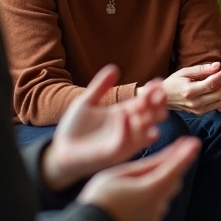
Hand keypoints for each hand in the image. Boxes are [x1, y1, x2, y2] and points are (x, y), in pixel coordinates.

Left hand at [41, 65, 168, 191]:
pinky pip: (124, 140)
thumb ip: (100, 87)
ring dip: (147, 116)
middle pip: (150, 115)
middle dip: (157, 105)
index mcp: (123, 114)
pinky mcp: (113, 153)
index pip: (143, 102)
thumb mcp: (86, 102)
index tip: (157, 82)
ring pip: (143, 129)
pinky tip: (123, 113)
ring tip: (146, 102)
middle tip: (160, 93)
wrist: (60, 150)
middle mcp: (128, 128)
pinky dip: (125, 127)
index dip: (152, 93)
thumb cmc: (74, 128)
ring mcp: (123, 141)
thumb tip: (114, 67)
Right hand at [77, 137, 199, 220]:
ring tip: (152, 170)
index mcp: (150, 190)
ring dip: (163, 181)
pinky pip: (156, 207)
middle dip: (175, 166)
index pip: (174, 169)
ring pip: (165, 194)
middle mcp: (157, 206)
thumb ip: (148, 165)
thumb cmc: (100, 198)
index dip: (185, 155)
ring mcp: (154, 219)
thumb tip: (169, 155)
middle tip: (177, 149)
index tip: (195, 143)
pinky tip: (139, 192)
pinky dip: (154, 196)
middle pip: (173, 181)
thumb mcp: (121, 174)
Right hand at [162, 61, 220, 113]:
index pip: (211, 84)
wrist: (163, 99)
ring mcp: (198, 110)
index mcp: (189, 91)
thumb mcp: (184, 72)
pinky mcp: (201, 113)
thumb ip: (202, 69)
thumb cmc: (173, 82)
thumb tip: (218, 65)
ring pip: (220, 101)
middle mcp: (195, 103)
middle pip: (218, 94)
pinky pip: (217, 105)